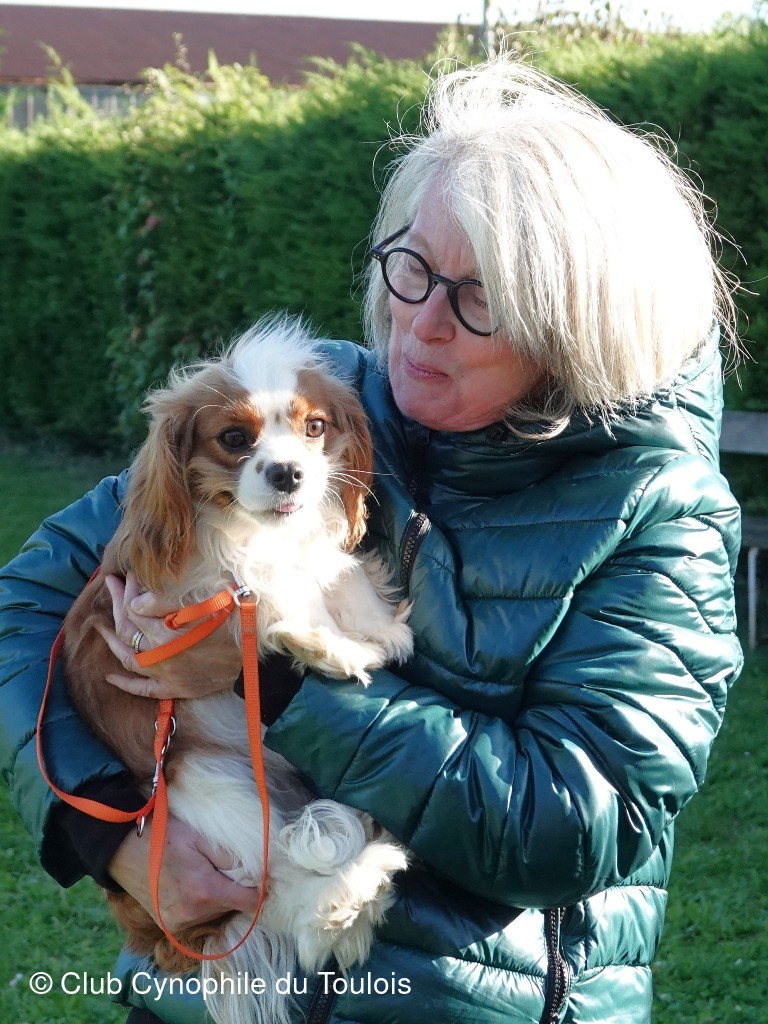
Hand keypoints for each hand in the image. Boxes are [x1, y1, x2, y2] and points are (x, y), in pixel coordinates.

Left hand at [98, 573, 241, 698]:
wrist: (259, 652)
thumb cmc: (236, 618)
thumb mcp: (204, 600)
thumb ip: (165, 601)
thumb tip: (135, 603)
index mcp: (167, 632)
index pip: (135, 608)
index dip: (128, 590)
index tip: (126, 575)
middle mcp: (161, 656)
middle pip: (128, 630)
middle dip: (117, 604)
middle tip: (111, 584)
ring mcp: (168, 675)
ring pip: (129, 658)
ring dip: (112, 640)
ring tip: (101, 624)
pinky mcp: (177, 689)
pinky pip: (144, 690)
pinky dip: (125, 684)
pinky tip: (110, 676)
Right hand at [108, 815, 261, 931]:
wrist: (121, 849)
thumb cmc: (163, 836)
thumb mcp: (201, 837)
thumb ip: (232, 857)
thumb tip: (259, 870)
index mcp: (205, 892)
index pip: (251, 903)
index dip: (261, 888)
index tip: (262, 874)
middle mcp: (192, 916)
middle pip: (234, 908)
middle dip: (238, 890)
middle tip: (229, 866)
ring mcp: (178, 925)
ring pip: (217, 914)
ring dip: (220, 898)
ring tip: (208, 873)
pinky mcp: (168, 927)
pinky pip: (199, 919)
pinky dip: (203, 905)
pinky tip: (194, 885)